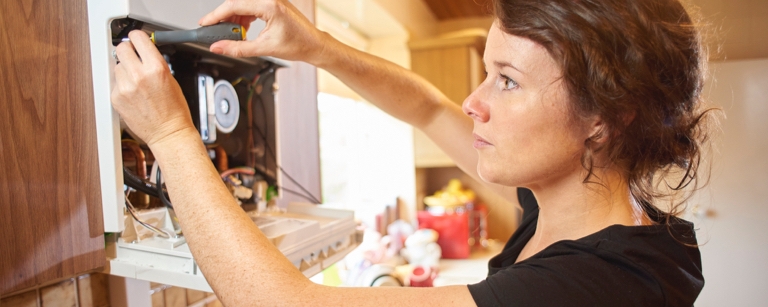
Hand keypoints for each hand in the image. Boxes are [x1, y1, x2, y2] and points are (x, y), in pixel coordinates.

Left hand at [111, 30, 195, 147]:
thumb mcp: (170, 79)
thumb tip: (142, 53)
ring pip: (117, 66)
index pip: (137, 38)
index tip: (136, 40)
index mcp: (156, 68)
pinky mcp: (116, 98)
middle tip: (133, 58)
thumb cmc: (174, 111)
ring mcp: (125, 87)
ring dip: (124, 70)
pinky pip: (115, 83)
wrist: (168, 133)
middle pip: (122, 48)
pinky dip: (122, 86)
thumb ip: (154, 63)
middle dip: (128, 52)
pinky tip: (133, 94)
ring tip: (136, 82)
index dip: (136, 38)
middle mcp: (139, 75)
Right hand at [199, 0, 329, 64]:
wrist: (314, 45)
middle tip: (214, 31)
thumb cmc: (298, 45)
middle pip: (237, 3)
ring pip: (243, 4)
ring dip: (234, 18)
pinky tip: (243, 29)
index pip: (234, 6)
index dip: (216, 15)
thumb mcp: (264, 49)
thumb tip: (219, 47)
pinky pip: (252, 6)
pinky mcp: (274, 3)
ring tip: (231, 34)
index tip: (205, 23)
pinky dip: (244, 17)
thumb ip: (238, 48)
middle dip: (224, 18)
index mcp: (269, 5)